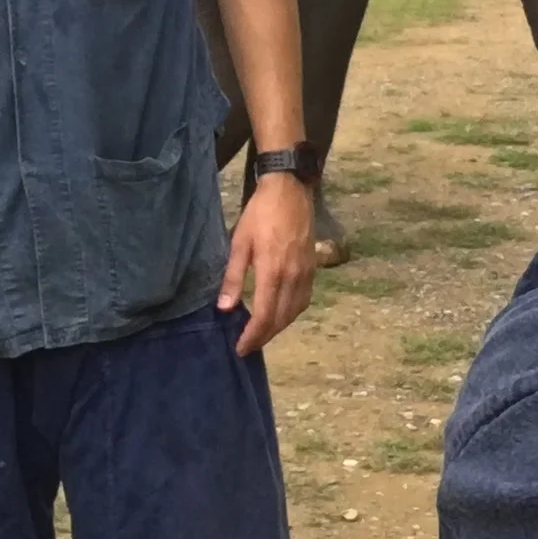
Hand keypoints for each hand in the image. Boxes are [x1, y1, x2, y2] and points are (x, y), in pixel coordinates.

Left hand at [220, 174, 317, 354]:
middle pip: (281, 319)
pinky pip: (303, 300)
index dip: (252, 336)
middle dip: (264, 337)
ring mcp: (306, 274)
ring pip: (294, 312)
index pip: (264, 316)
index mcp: (273, 272)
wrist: (290, 190)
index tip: (240, 348)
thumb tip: (225, 308)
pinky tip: (279, 314)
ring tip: (261, 334)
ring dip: (278, 328)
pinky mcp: (313, 268)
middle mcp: (293, 278)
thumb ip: (233, 277)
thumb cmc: (260, 214)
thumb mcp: (239, 242)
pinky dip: (291, 314)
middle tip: (247, 347)